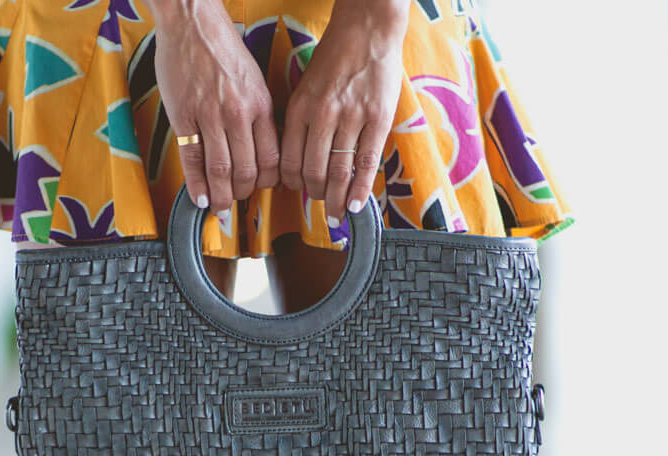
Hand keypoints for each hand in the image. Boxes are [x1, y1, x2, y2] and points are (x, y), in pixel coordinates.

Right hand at [151, 0, 280, 224]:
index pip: (272, 159)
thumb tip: (261, 149)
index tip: (261, 188)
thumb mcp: (253, 80)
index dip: (268, 182)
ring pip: (221, 171)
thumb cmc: (222, 48)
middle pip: (247, 171)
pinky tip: (199, 198)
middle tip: (236, 200)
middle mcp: (238, 113)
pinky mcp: (183, 116)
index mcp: (260, 104)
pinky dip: (196, 184)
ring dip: (220, 196)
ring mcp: (209, 116)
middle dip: (243, 193)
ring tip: (218, 206)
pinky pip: (192, 160)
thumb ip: (258, 114)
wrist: (191, 21)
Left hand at [279, 0, 407, 225]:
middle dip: (317, 196)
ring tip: (338, 214)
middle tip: (323, 207)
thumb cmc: (335, 59)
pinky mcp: (378, 119)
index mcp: (300, 107)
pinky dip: (360, 190)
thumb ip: (301, 122)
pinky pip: (366, 164)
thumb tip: (298, 162)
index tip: (299, 192)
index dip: (292, 185)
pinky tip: (356, 206)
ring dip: (337, 200)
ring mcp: (352, 117)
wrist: (368, 28)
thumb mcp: (306, 87)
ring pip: (339, 172)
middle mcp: (323, 114)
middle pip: (313, 172)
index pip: (289, 161)